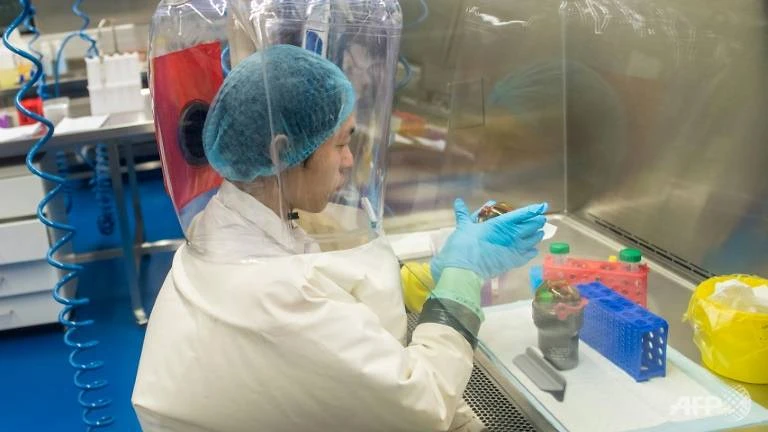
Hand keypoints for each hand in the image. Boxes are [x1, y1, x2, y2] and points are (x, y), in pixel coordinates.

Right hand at [431, 199, 546, 281]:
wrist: (464, 269)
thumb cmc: (463, 245)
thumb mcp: (463, 227)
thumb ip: (464, 214)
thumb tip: (458, 202)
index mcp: (500, 224)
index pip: (522, 214)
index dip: (533, 209)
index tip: (542, 206)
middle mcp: (511, 235)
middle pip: (531, 226)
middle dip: (537, 222)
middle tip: (540, 219)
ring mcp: (514, 250)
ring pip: (532, 240)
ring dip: (537, 236)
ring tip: (540, 233)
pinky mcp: (513, 263)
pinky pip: (528, 256)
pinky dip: (531, 252)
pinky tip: (533, 251)